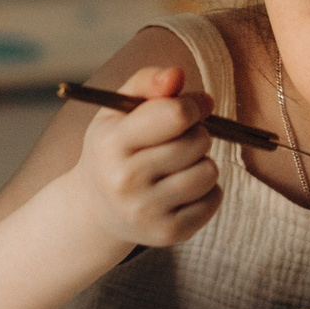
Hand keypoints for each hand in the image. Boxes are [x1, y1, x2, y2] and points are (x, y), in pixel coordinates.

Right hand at [59, 66, 220, 250]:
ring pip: (209, 172)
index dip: (193, 105)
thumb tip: (177, 75)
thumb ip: (146, 83)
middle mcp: (125, 180)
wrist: (95, 209)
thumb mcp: (118, 111)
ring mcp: (146, 211)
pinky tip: (182, 188)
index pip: (173, 115)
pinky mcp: (168, 233)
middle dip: (196, 134)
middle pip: (197, 142)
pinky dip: (206, 190)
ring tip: (179, 165)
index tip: (196, 105)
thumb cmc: (114, 148)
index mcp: (111, 143)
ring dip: (201, 162)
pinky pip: (214, 200)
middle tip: (179, 139)